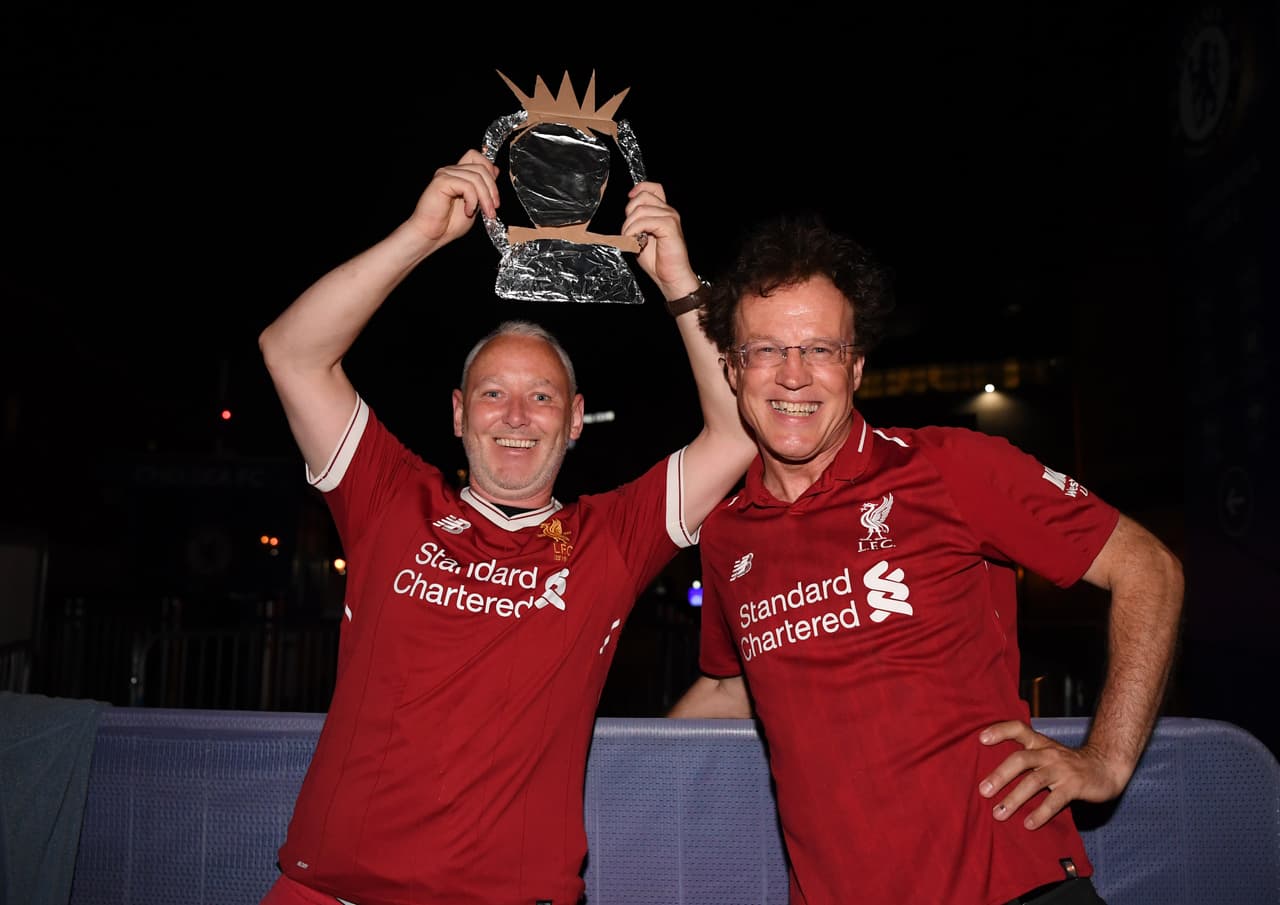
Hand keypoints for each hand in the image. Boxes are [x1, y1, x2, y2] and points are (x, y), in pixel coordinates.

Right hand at [406, 149, 500, 246]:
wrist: (432, 235)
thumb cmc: (449, 224)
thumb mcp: (475, 205)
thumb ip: (483, 189)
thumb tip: (495, 171)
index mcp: (459, 174)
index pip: (478, 157)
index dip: (490, 171)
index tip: (494, 195)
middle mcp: (452, 170)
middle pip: (481, 167)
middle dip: (492, 190)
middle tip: (494, 209)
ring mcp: (446, 174)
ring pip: (476, 177)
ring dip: (485, 198)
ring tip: (486, 213)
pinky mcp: (441, 181)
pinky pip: (467, 186)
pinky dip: (472, 200)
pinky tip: (468, 211)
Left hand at [622, 182, 701, 299]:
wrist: (670, 277)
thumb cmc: (657, 260)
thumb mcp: (641, 237)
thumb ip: (636, 222)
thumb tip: (626, 213)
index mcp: (662, 212)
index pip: (653, 188)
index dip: (639, 189)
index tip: (629, 199)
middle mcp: (668, 211)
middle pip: (642, 197)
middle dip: (628, 213)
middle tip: (628, 233)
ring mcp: (670, 217)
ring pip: (640, 210)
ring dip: (629, 226)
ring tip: (630, 240)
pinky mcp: (670, 226)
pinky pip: (645, 221)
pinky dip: (634, 231)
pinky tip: (635, 242)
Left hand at [978, 720, 1129, 829]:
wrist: (1106, 767)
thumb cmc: (1068, 763)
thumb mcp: (1047, 753)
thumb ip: (1027, 758)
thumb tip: (993, 776)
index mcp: (1040, 743)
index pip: (1018, 729)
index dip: (1000, 731)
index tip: (981, 739)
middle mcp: (1049, 753)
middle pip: (1020, 760)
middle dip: (1000, 775)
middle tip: (983, 791)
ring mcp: (1062, 769)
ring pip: (1034, 781)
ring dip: (1014, 799)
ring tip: (998, 813)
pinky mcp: (1075, 786)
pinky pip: (1055, 800)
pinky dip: (1040, 813)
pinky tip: (1028, 824)